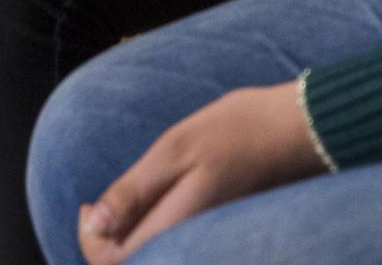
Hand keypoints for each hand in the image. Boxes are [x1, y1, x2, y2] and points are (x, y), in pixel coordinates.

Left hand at [77, 83, 323, 263]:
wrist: (295, 130)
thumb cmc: (236, 131)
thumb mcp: (174, 149)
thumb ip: (133, 191)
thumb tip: (93, 224)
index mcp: (178, 228)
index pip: (116, 263)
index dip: (89, 240)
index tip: (86, 205)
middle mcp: (194, 246)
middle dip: (105, 244)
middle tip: (95, 206)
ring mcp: (207, 242)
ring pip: (153, 258)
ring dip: (128, 240)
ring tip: (121, 203)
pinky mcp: (216, 234)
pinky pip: (172, 246)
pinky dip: (151, 233)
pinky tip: (151, 205)